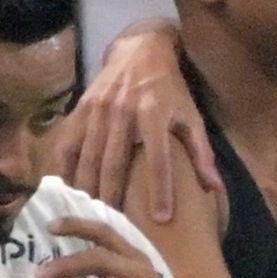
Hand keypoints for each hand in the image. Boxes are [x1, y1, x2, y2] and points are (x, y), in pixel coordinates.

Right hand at [52, 19, 218, 220]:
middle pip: (115, 161)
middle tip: (113, 226)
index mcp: (154, 113)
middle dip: (113, 196)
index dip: (161, 189)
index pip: (159, 157)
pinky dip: (62, 168)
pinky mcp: (80, 109)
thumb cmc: (170, 90)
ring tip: (87, 216)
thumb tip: (214, 188)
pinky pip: (66, 143)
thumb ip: (201, 152)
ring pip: (88, 156)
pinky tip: (62, 191)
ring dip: (86, 188)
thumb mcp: (190, 115)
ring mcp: (97, 109)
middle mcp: (123, 111)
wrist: (140, 51)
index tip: (162, 218)